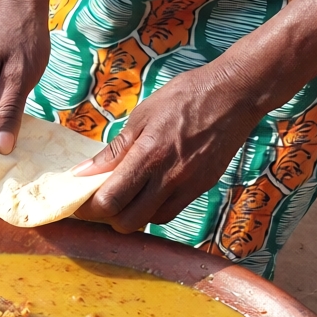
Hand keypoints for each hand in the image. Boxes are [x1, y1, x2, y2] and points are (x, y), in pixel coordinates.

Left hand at [71, 64, 258, 232]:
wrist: (235, 94)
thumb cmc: (185, 97)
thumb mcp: (142, 116)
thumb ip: (113, 150)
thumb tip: (83, 172)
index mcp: (148, 156)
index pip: (110, 201)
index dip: (89, 209)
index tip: (81, 204)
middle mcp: (170, 177)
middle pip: (129, 222)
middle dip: (109, 218)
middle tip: (101, 203)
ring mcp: (190, 185)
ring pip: (151, 220)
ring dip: (133, 215)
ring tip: (125, 198)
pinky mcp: (204, 187)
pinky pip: (172, 211)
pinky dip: (155, 210)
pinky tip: (149, 193)